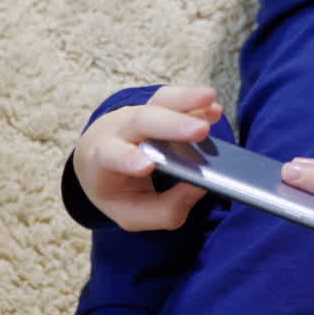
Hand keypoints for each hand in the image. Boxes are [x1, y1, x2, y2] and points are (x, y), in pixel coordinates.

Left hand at [71, 86, 222, 229]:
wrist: (99, 163)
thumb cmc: (119, 192)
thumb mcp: (134, 214)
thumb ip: (165, 210)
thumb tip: (200, 187)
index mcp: (102, 161)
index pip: (111, 156)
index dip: (128, 158)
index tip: (149, 166)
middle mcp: (117, 131)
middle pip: (141, 122)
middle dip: (172, 126)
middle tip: (201, 132)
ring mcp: (136, 115)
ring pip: (158, 103)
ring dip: (186, 101)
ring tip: (211, 101)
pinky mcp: (155, 107)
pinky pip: (172, 99)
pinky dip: (194, 102)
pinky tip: (214, 109)